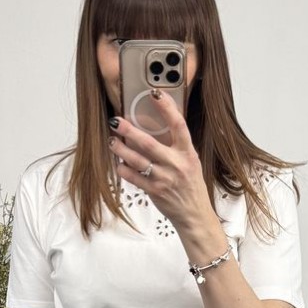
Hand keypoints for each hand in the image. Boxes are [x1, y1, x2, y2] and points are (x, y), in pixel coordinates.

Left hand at [108, 90, 213, 235]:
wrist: (194, 214)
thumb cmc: (191, 186)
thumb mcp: (191, 162)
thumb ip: (177, 146)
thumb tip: (157, 127)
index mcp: (188, 153)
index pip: (178, 125)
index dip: (167, 108)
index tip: (155, 93)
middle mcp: (176, 164)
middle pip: (148, 143)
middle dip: (129, 130)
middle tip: (116, 121)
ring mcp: (165, 178)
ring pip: (136, 160)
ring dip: (120, 149)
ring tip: (112, 141)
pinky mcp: (154, 191)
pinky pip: (133, 177)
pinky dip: (123, 169)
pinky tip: (118, 163)